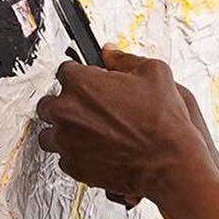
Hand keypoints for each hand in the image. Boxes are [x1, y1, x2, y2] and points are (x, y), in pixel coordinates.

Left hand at [35, 48, 218, 206]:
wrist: (169, 163)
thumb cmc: (163, 122)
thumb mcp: (154, 73)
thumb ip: (124, 59)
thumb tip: (110, 53)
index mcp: (80, 83)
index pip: (64, 71)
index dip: (81, 77)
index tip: (92, 84)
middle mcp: (66, 111)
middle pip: (49, 103)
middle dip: (67, 104)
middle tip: (91, 110)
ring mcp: (66, 141)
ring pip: (50, 133)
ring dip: (65, 131)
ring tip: (90, 133)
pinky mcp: (72, 166)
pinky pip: (63, 157)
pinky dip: (76, 155)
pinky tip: (97, 151)